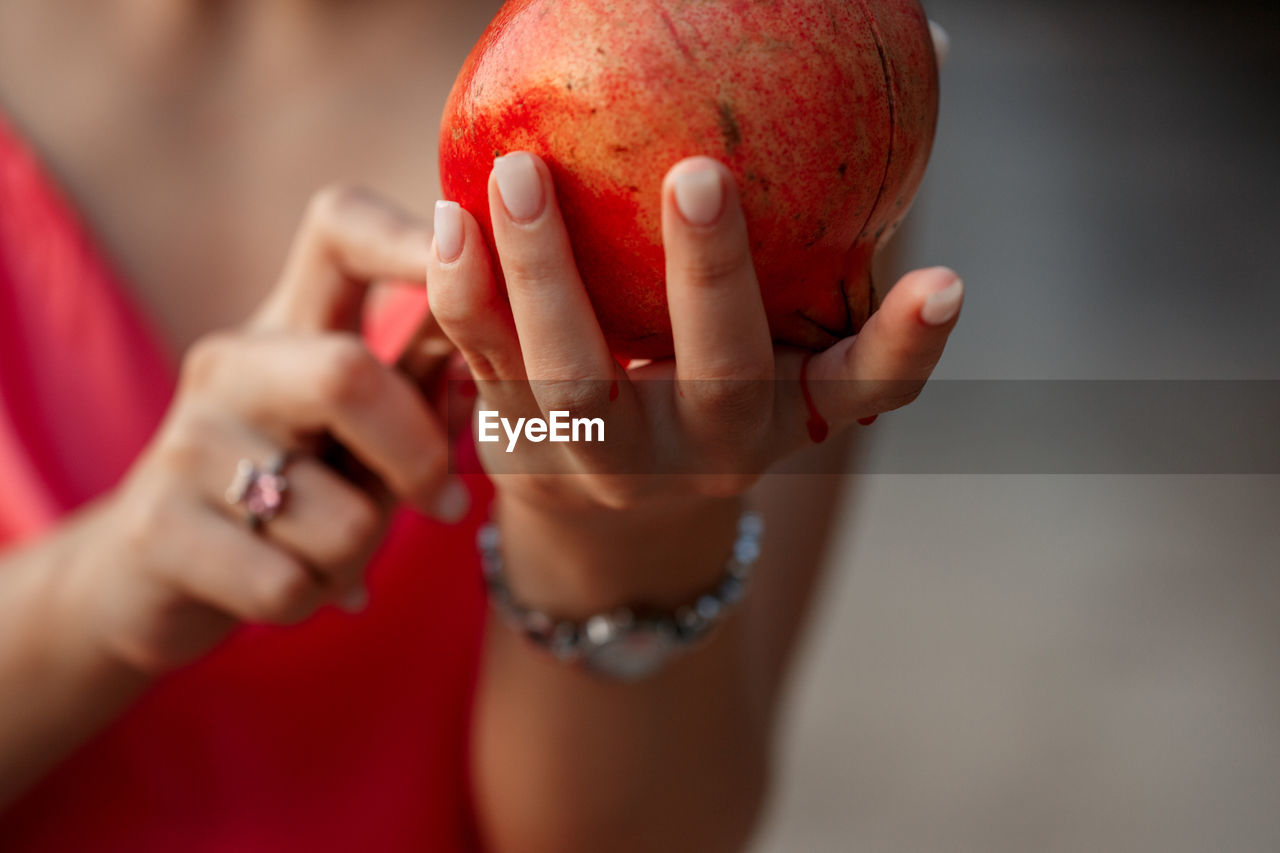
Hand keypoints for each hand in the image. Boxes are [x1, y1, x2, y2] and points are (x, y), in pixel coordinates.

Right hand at [69, 186, 460, 673]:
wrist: (149, 577)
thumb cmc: (290, 491)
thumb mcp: (357, 432)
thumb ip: (421, 385)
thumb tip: (488, 344)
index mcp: (288, 323)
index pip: (338, 226)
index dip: (409, 233)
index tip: (468, 258)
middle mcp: (230, 364)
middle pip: (349, 374)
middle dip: (417, 457)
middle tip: (441, 502)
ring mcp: (185, 443)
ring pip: (340, 516)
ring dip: (360, 556)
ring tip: (327, 552)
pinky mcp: (156, 528)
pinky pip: (289, 584)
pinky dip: (314, 599)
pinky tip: (289, 585)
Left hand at [428, 153, 961, 513]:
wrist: (612, 507)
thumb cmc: (709, 378)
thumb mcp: (773, 331)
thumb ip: (822, 227)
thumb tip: (927, 53)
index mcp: (782, 416)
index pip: (863, 386)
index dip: (907, 344)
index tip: (947, 280)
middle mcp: (704, 450)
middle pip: (719, 376)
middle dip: (711, 281)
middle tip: (697, 173)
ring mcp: (607, 461)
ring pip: (575, 383)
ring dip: (544, 278)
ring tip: (517, 174)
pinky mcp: (520, 452)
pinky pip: (485, 371)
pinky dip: (464, 297)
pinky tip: (450, 219)